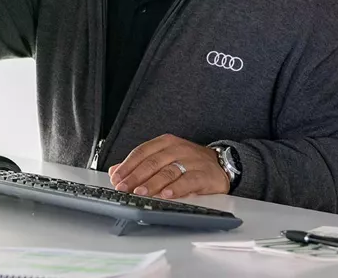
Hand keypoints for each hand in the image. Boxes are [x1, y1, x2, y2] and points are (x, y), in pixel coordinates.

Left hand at [108, 134, 229, 199]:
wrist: (222, 164)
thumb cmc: (189, 161)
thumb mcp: (164, 157)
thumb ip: (140, 164)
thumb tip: (115, 171)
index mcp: (165, 143)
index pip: (141, 152)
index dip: (127, 166)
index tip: (116, 178)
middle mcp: (177, 149)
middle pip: (152, 162)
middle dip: (135, 177)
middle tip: (124, 188)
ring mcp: (191, 161)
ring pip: (167, 172)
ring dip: (152, 183)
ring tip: (140, 192)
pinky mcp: (204, 174)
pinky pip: (188, 181)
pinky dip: (176, 188)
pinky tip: (166, 195)